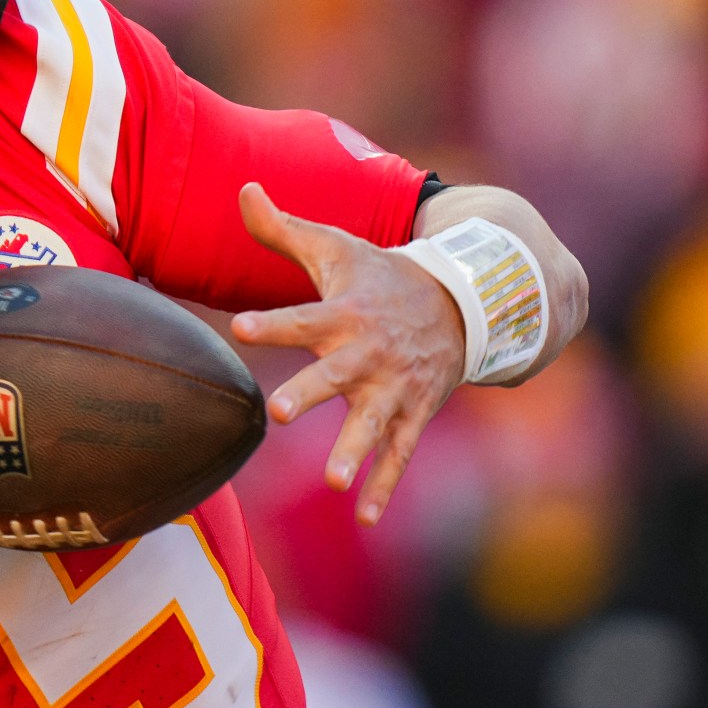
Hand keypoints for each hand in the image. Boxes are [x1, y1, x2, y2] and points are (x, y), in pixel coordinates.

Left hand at [228, 183, 466, 526]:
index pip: (302, 317)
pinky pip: (400, 453)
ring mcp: (395, 386)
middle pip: (335, 374)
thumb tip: (242, 188)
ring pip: (373, 423)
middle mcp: (369, 352)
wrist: (467, 300)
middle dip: (311, 393)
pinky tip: (367, 519)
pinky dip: (385, 486)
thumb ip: (282, 227)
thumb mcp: (336, 247)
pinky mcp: (414, 411)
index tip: (241, 327)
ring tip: (330, 481)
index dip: (272, 323)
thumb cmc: (381, 274)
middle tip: (279, 412)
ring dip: (354, 451)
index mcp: (344, 312)